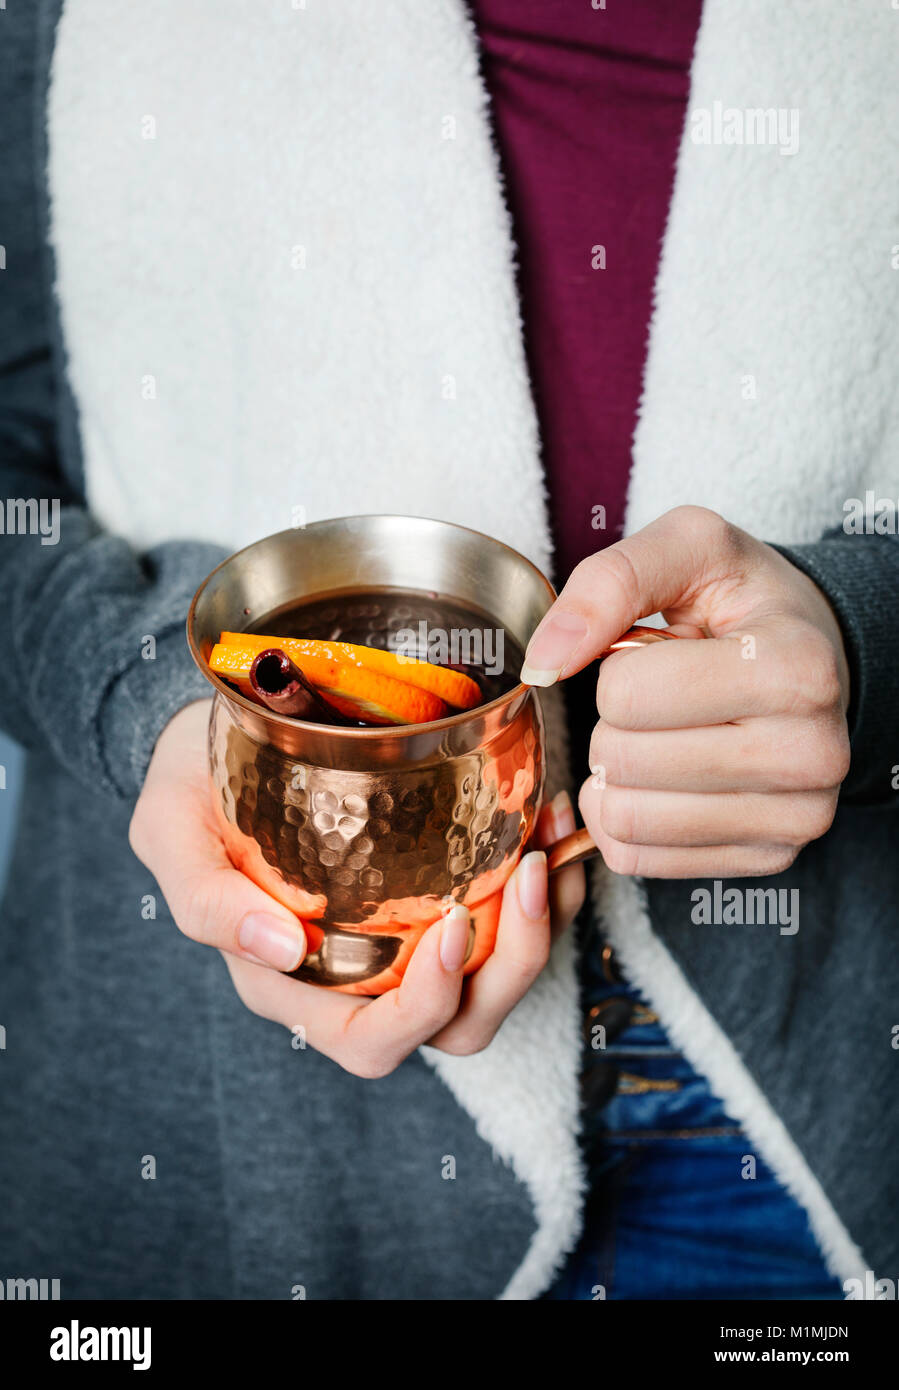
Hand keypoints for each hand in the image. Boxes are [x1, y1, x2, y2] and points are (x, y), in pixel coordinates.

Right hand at [129, 700, 583, 1074]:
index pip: (372, 1041)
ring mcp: (411, 936)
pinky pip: (514, 916)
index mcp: (297, 984)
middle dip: (511, 967)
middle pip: (459, 1025)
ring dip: (542, 925)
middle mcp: (365, 975)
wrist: (234, 727)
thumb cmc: (194, 785)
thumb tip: (278, 949)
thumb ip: (205, 898)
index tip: (451, 926)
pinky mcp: (445, 888)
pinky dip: (547, 881)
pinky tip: (551, 819)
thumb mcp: (169, 828)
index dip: (423, 1009)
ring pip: (498, 979)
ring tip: (549, 847)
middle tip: (527, 877)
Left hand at [521, 506, 850, 877]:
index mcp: (795, 667)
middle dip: (613, 723)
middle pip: (623, 762)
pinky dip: (623, 819)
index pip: (627, 694)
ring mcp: (794, 817)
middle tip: (656, 699)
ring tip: (656, 736)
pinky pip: (638, 859)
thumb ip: (608, 583)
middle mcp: (811, 753)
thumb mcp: (688, 548)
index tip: (660, 652)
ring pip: (626, 821)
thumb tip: (543, 664)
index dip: (617, 668)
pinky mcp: (767, 859)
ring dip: (614, 775)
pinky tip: (657, 781)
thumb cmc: (745, 602)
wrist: (813, 655)